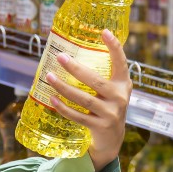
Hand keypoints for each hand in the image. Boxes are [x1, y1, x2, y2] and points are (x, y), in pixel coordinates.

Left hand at [41, 29, 130, 170]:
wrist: (113, 139)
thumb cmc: (108, 107)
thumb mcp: (113, 91)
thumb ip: (103, 75)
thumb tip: (75, 53)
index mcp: (123, 84)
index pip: (121, 63)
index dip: (115, 47)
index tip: (104, 32)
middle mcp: (120, 98)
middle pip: (95, 81)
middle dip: (75, 69)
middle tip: (60, 57)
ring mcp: (111, 113)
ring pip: (83, 99)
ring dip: (64, 87)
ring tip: (49, 77)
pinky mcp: (100, 127)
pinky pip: (78, 115)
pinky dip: (63, 107)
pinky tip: (52, 98)